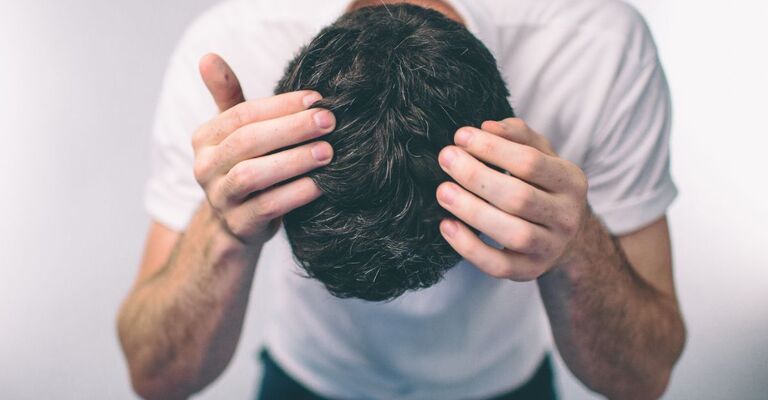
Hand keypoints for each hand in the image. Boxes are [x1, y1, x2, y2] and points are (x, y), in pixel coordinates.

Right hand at [192, 54, 334, 244]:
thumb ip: (228, 96)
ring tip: (328, 152)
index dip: (279, 106)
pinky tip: (320, 184)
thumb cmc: (245, 167)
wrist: (238, 225)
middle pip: (247, 142)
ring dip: (293, 161)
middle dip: (291, 129)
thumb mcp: (235, 133)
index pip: (241, 115)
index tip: (316, 99)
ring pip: (252, 175)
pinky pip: (267, 207)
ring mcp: (220, 199)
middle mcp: (205, 168)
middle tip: (328, 122)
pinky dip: (295, 194)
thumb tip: (208, 57)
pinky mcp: (239, 226)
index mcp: (205, 139)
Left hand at [436, 118, 588, 280]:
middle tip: (446, 159)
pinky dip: (469, 247)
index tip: (461, 137)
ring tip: (443, 191)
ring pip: (513, 234)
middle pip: (519, 198)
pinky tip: (447, 225)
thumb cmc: (542, 187)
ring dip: (472, 211)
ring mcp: (550, 248)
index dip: (493, 149)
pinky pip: (499, 265)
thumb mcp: (541, 155)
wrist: (565, 236)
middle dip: (477, 177)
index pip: (531, 163)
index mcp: (571, 181)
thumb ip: (517, 136)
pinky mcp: (530, 271)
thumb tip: (487, 127)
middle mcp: (566, 217)